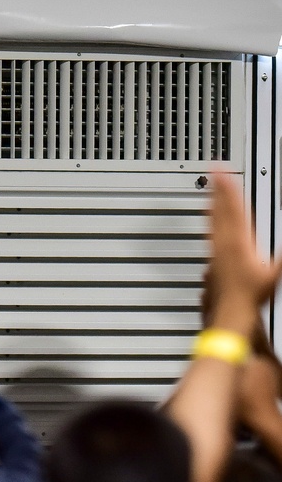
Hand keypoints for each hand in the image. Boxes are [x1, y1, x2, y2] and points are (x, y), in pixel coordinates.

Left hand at [207, 172, 281, 335]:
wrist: (230, 310)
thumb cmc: (251, 294)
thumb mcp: (276, 272)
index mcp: (239, 242)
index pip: (233, 209)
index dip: (228, 190)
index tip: (222, 174)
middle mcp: (223, 243)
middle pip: (219, 210)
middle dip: (217, 189)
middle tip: (212, 171)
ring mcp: (215, 250)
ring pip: (211, 220)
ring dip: (211, 202)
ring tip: (209, 187)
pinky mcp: (212, 258)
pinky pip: (209, 232)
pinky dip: (208, 219)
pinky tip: (208, 217)